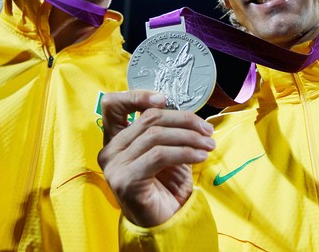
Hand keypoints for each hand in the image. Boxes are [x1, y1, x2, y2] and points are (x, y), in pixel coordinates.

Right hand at [97, 90, 214, 226]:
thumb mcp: (164, 151)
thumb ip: (164, 130)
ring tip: (209, 144)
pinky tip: (201, 156)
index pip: (112, 104)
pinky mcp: (126, 179)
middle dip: (183, 120)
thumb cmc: (164, 187)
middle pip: (148, 119)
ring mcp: (114, 165)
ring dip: (189, 137)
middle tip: (206, 130)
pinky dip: (185, 152)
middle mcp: (110, 150)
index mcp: (115, 139)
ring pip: (156, 135)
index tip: (165, 100)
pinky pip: (160, 155)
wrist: (162, 223)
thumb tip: (187, 113)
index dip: (137, 95)